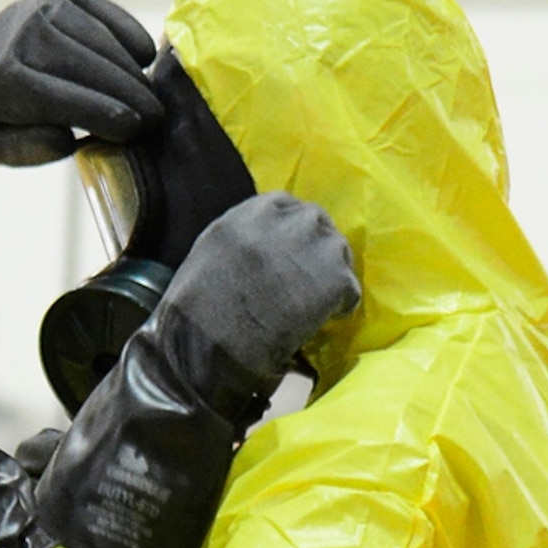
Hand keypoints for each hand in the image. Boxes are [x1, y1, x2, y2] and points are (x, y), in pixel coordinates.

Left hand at [0, 0, 160, 193]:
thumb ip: (26, 148)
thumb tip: (69, 139)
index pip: (57, 96)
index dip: (100, 112)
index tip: (135, 128)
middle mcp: (21, 35)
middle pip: (86, 66)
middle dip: (127, 94)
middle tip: (156, 121)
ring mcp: (42, 10)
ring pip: (101, 41)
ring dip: (132, 72)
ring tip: (151, 102)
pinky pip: (105, 14)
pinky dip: (129, 35)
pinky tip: (143, 60)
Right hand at [151, 193, 360, 409]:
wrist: (210, 341)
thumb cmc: (197, 309)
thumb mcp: (212, 251)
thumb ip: (243, 238)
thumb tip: (263, 246)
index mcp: (252, 212)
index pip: (287, 206)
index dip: (292, 233)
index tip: (291, 255)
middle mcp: (288, 221)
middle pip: (317, 223)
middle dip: (316, 248)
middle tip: (309, 279)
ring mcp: (316, 246)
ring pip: (339, 252)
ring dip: (330, 275)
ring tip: (315, 303)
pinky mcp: (335, 277)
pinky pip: (350, 290)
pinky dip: (340, 307)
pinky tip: (321, 322)